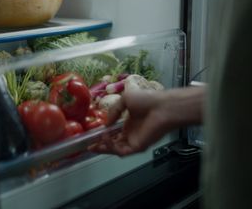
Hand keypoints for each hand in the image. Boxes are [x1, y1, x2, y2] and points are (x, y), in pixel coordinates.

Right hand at [88, 87, 203, 155]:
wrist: (162, 106)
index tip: (92, 136)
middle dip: (101, 146)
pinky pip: (122, 151)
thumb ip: (114, 111)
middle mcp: (131, 133)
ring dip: (104, 148)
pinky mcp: (138, 147)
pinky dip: (112, 148)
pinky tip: (106, 140)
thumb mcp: (125, 99)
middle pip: (113, 144)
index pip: (114, 134)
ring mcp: (134, 141)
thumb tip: (106, 123)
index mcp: (129, 123)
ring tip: (95, 143)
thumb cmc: (147, 100)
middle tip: (89, 145)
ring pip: (116, 150)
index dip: (103, 136)